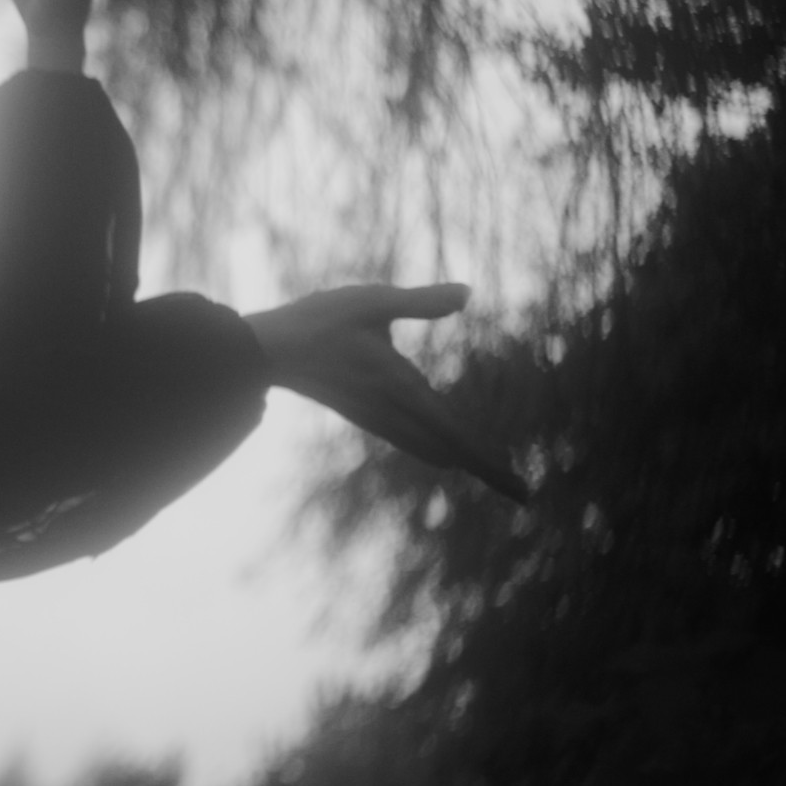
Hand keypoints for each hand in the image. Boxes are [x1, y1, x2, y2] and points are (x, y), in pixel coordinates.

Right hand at [245, 284, 528, 501]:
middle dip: (486, 469)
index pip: (457, 436)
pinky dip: (436, 447)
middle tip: (522, 491)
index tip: (522, 491)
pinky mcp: (363, 411)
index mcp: (401, 390)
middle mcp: (392, 411)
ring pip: (429, 447)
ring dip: (462, 458)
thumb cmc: (316, 323)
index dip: (492, 464)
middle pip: (449, 451)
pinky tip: (439, 448)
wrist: (262, 353)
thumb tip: (467, 294)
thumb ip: (420, 301)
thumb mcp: (371, 302)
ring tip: (489, 469)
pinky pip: (410, 439)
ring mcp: (375, 415)